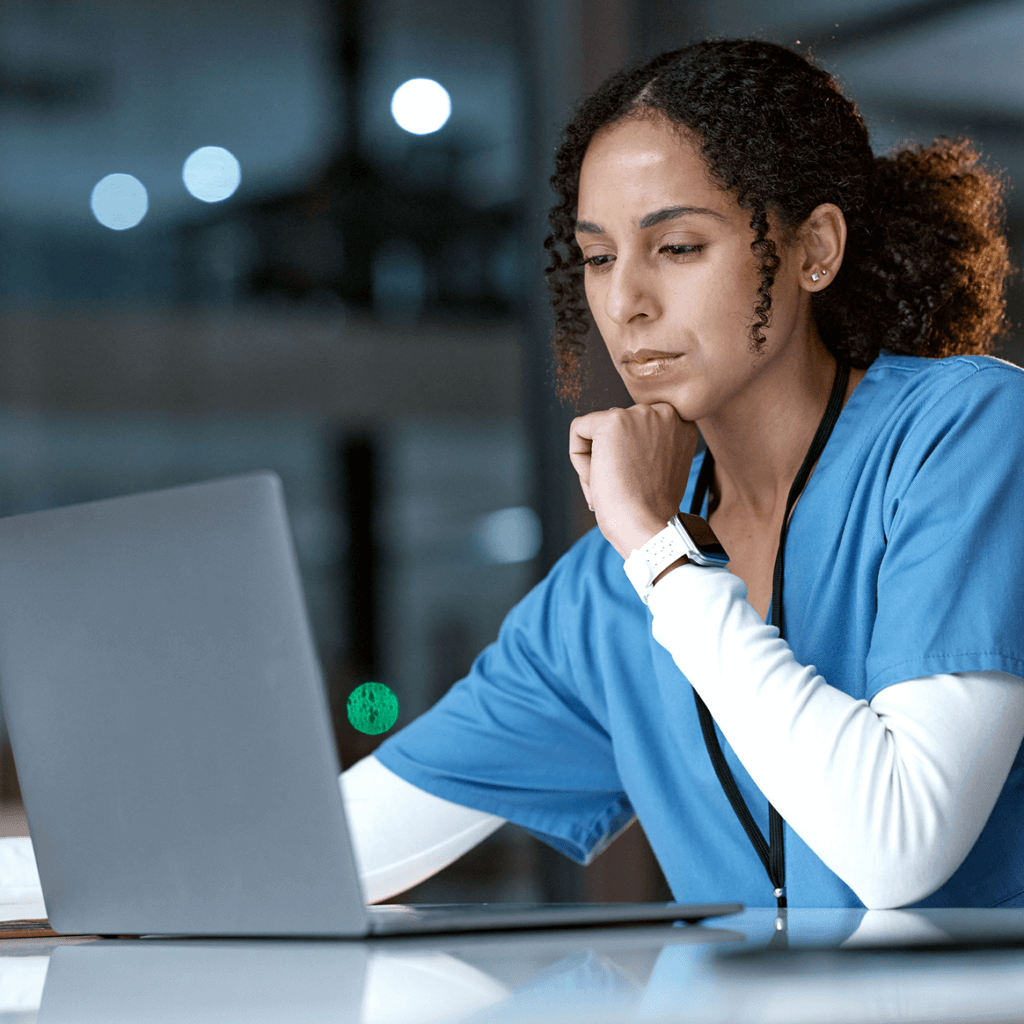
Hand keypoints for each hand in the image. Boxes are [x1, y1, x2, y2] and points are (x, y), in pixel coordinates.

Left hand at [569, 403, 699, 558]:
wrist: (648, 525)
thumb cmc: (653, 509)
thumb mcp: (663, 468)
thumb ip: (650, 447)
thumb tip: (620, 441)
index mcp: (681, 424)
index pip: (638, 430)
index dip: (631, 459)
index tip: (638, 482)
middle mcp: (665, 412)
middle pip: (617, 429)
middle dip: (613, 458)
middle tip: (625, 487)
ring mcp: (638, 414)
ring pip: (597, 431)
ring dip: (597, 460)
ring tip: (613, 484)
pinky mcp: (612, 421)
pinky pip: (578, 429)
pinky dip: (578, 458)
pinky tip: (598, 477)